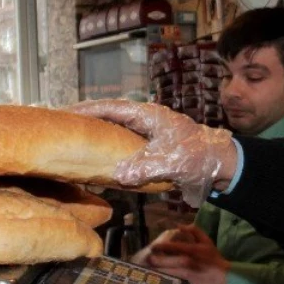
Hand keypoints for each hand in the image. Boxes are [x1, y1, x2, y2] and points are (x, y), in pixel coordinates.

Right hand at [65, 100, 236, 206]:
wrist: (223, 166)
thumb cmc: (200, 157)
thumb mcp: (172, 161)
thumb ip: (145, 167)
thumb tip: (118, 174)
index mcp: (149, 116)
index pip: (112, 108)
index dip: (88, 109)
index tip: (65, 112)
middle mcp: (145, 122)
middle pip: (109, 118)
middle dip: (86, 122)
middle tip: (61, 127)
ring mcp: (148, 136)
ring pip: (115, 134)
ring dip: (95, 138)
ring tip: (71, 144)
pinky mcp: (151, 150)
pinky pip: (123, 149)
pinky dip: (108, 154)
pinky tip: (95, 164)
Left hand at [134, 226, 229, 283]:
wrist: (224, 278)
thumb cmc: (214, 258)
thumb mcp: (206, 241)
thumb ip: (193, 230)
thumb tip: (178, 226)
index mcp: (190, 251)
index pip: (169, 247)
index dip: (158, 246)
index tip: (153, 247)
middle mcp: (185, 263)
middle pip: (160, 262)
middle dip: (151, 260)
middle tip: (147, 260)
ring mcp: (183, 277)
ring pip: (161, 274)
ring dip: (154, 271)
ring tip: (149, 270)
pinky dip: (162, 281)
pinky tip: (158, 279)